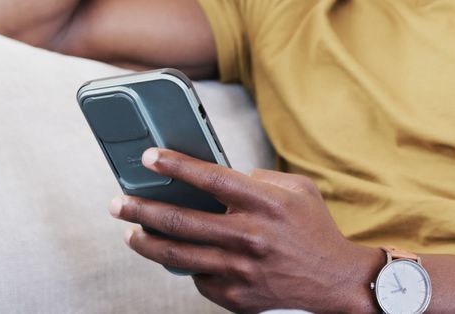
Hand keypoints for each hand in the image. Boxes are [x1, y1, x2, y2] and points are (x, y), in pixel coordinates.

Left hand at [109, 147, 379, 312]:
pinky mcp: (235, 296)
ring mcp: (239, 269)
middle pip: (179, 220)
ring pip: (176, 255)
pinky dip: (186, 267)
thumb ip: (261, 179)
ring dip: (146, 242)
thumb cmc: (315, 230)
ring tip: (131, 232)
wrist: (335, 281)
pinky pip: (197, 279)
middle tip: (118, 203)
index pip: (210, 178)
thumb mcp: (298, 191)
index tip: (148, 158)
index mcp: (265, 203)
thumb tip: (222, 177)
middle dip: (140, 209)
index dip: (175, 166)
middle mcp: (249, 235)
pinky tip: (179, 258)